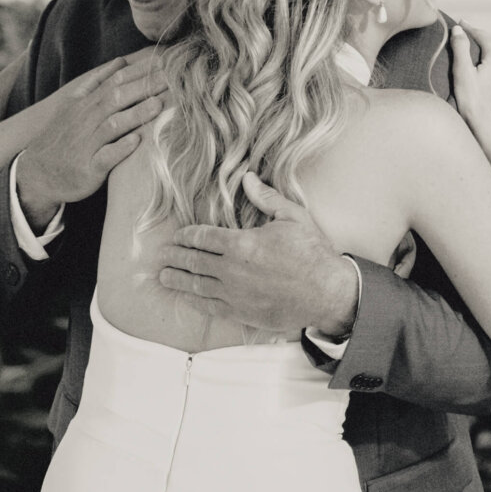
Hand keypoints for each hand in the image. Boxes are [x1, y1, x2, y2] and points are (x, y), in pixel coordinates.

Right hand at [17, 51, 167, 229]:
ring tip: (159, 105)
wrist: (37, 173)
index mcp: (86, 103)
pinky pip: (105, 157)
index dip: (140, 71)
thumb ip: (98, 82)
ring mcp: (87, 144)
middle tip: (173, 78)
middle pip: (117, 98)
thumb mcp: (74, 105)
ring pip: (112, 125)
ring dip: (136, 114)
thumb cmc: (64, 137)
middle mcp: (86, 120)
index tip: (165, 62)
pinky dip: (120, 148)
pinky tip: (137, 141)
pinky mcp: (88, 168)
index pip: (115, 81)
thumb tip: (121, 61)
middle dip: (145, 87)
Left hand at [159, 172, 359, 334]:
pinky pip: (210, 307)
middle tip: (162, 255)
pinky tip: (186, 298)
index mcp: (241, 243)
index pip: (203, 237)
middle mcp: (232, 270)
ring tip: (163, 276)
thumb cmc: (313, 253)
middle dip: (176, 257)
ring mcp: (235, 294)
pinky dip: (194, 301)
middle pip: (194, 261)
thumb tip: (247, 177)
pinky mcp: (242, 313)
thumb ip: (266, 198)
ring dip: (177, 280)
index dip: (186, 236)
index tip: (177, 236)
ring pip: (197, 285)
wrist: (328, 293)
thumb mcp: (292, 216)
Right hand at [451, 23, 490, 152]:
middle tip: (471, 45)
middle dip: (485, 46)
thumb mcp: (461, 74)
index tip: (462, 23)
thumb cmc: (472, 105)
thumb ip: (460, 49)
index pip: (485, 37)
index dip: (472, 29)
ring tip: (482, 68)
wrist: (489, 134)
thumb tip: (458, 30)